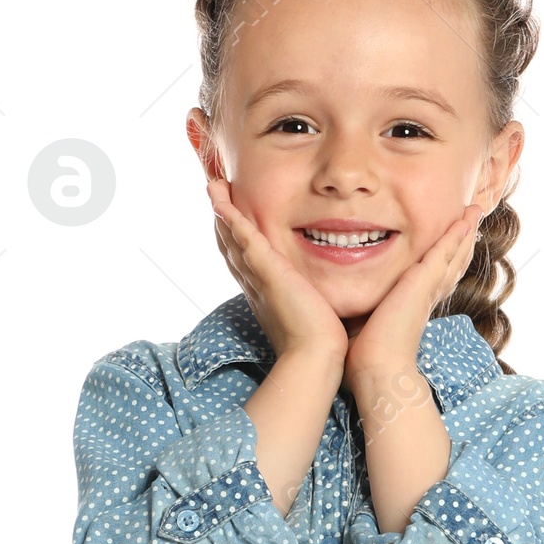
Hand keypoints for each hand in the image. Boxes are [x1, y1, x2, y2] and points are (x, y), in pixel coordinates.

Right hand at [205, 172, 347, 372]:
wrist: (316, 357)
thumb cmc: (320, 344)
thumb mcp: (315, 316)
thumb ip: (315, 302)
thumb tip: (329, 303)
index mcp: (266, 295)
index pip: (247, 262)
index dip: (237, 241)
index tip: (232, 222)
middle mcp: (256, 285)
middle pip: (232, 248)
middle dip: (223, 222)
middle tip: (215, 196)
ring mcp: (259, 278)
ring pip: (233, 239)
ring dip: (222, 212)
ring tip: (214, 187)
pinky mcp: (268, 272)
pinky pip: (244, 238)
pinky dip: (232, 218)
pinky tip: (223, 200)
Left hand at [342, 198, 483, 413]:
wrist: (376, 371)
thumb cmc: (364, 359)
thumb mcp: (360, 325)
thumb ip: (357, 311)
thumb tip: (338, 305)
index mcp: (412, 307)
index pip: (431, 278)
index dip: (442, 260)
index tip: (448, 244)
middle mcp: (425, 297)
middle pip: (450, 264)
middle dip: (461, 242)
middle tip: (471, 220)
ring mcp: (428, 290)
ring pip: (453, 255)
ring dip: (465, 233)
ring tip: (475, 212)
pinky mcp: (424, 283)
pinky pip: (445, 252)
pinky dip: (457, 234)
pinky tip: (465, 218)